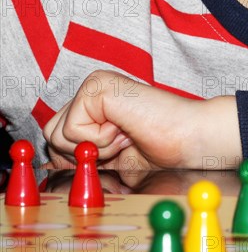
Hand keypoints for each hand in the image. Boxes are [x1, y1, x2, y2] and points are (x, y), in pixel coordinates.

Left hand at [43, 70, 241, 169]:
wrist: (191, 140)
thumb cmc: (165, 149)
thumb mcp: (116, 160)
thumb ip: (86, 158)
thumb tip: (52, 164)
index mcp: (98, 106)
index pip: (59, 136)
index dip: (80, 157)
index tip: (117, 155)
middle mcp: (93, 92)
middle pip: (52, 134)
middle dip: (85, 154)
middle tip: (122, 146)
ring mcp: (94, 86)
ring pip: (57, 133)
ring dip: (94, 148)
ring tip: (125, 138)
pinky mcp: (96, 87)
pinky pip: (72, 130)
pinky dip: (100, 142)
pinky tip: (126, 130)